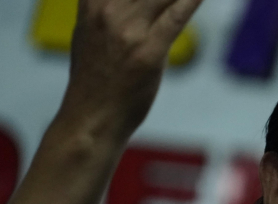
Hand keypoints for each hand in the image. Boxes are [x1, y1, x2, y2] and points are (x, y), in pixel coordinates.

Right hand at [60, 0, 203, 139]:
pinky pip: (176, 15)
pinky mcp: (149, 51)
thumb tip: (115, 3)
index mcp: (92, 4)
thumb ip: (101, 10)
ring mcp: (129, 30)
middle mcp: (108, 11)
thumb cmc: (93, 79)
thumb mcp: (86, 34)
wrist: (91, 117)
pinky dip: (191, 0)